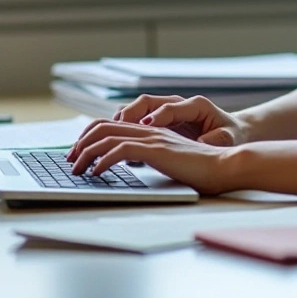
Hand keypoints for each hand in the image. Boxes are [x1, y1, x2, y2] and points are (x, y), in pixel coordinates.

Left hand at [65, 120, 235, 194]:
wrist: (226, 165)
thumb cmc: (203, 168)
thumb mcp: (171, 160)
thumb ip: (153, 157)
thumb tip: (131, 166)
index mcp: (151, 130)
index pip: (111, 124)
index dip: (90, 135)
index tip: (79, 152)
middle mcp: (149, 130)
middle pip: (103, 127)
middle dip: (80, 143)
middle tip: (70, 160)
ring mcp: (153, 138)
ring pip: (108, 137)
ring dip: (86, 153)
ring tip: (77, 169)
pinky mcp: (157, 150)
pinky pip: (121, 150)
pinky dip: (103, 160)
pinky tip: (97, 172)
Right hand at [113, 95, 248, 146]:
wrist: (232, 133)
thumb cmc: (230, 136)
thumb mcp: (228, 138)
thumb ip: (217, 138)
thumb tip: (202, 141)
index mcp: (196, 106)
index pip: (170, 107)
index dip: (156, 117)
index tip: (146, 126)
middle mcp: (178, 104)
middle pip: (147, 102)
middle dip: (130, 114)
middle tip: (117, 128)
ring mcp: (167, 110)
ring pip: (138, 108)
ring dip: (123, 120)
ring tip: (109, 134)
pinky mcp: (160, 120)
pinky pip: (137, 119)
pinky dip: (125, 127)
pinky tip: (116, 140)